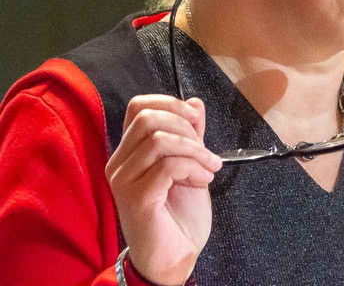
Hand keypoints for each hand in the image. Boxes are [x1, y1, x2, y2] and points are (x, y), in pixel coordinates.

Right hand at [105, 95, 221, 284]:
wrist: (175, 256)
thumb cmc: (180, 213)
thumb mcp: (191, 164)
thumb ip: (190, 135)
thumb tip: (195, 103)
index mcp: (129, 152)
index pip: (138, 106)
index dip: (171, 104)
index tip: (196, 119)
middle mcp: (118, 163)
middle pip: (147, 117)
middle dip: (186, 128)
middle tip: (205, 151)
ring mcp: (123, 181)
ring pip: (159, 140)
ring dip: (195, 150)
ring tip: (209, 168)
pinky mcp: (136, 199)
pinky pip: (168, 166)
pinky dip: (194, 167)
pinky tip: (203, 180)